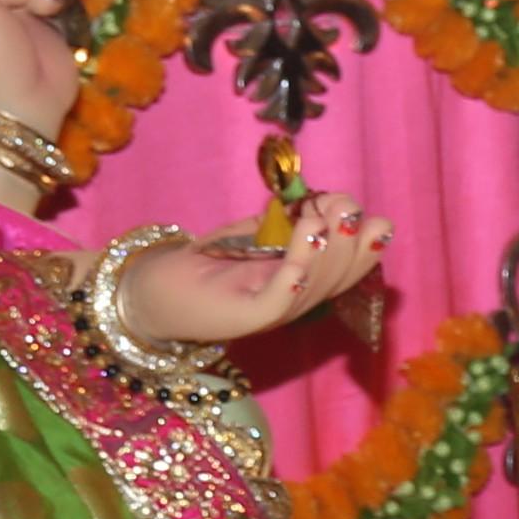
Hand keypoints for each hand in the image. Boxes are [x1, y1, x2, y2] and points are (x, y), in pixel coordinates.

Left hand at [116, 198, 390, 345]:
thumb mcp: (254, 233)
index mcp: (305, 283)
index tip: (363, 212)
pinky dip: (299, 261)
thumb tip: (323, 201)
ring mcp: (274, 312)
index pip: (352, 269)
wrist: (151, 291)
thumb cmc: (204, 261)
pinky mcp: (249, 317)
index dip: (366, 243)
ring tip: (325, 213)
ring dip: (328, 246)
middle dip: (349, 239)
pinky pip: (284, 293)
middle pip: (340, 276)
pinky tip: (306, 232)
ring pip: (318, 284)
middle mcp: (296, 302)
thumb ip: (286, 221)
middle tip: (344, 206)